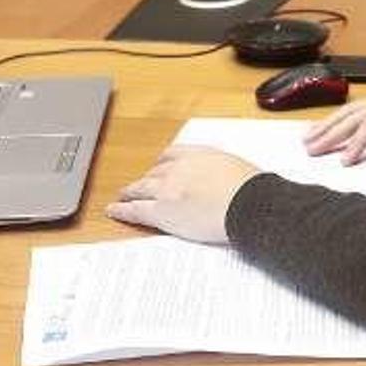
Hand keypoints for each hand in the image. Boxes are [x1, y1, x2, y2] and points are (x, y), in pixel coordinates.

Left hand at [106, 145, 259, 243]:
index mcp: (199, 154)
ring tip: (123, 195)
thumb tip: (227, 181)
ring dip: (130, 191)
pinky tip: (114, 210)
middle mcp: (179, 167)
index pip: (172, 154)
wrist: (250, 204)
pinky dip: (122, 209)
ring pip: (141, 188)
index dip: (162, 163)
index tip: (159, 167)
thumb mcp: (237, 169)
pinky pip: (135, 210)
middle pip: (155, 171)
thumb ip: (223, 171)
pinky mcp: (162, 211)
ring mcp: (168, 188)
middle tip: (139, 185)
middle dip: (146, 178)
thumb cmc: (252, 190)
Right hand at [304, 71, 365, 164]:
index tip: (345, 159)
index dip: (358, 141)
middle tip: (311, 149)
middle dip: (331, 133)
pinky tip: (324, 126)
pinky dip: (336, 118)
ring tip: (307, 139)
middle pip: (354, 117)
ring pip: (349, 112)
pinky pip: (355, 110)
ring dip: (327, 125)